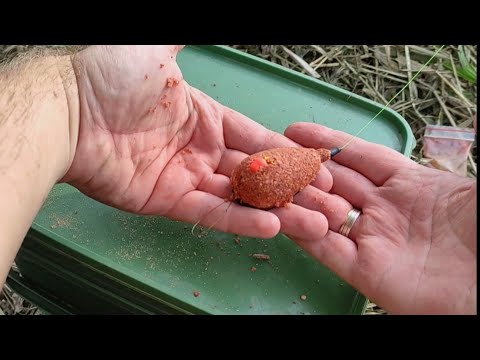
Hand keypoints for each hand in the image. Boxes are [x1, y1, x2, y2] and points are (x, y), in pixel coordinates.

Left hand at [63, 45, 332, 238]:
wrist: (69, 109)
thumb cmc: (111, 75)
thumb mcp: (160, 50)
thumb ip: (189, 44)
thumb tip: (211, 37)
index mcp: (204, 117)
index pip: (256, 139)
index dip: (288, 154)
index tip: (319, 167)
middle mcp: (199, 150)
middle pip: (255, 173)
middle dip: (294, 187)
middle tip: (329, 202)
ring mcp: (184, 178)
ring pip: (240, 198)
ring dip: (278, 210)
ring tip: (316, 221)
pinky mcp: (167, 202)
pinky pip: (211, 214)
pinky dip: (241, 221)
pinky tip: (274, 227)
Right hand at [283, 122, 475, 313]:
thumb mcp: (456, 184)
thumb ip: (430, 154)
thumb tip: (432, 124)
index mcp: (407, 184)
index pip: (359, 156)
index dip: (329, 142)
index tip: (296, 131)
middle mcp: (384, 210)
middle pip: (336, 183)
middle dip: (307, 167)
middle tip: (276, 154)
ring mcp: (372, 240)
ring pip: (324, 213)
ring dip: (300, 198)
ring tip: (271, 181)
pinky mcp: (364, 271)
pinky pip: (326, 248)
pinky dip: (304, 232)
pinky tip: (282, 217)